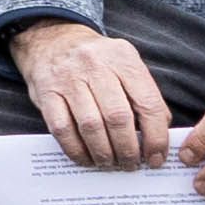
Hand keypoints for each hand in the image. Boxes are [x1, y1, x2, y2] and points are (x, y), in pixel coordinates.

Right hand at [10, 19, 179, 171]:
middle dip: (128, 150)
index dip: (156, 137)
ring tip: (110, 163)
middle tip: (130, 164)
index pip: (148, 103)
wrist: (52, 39)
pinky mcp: (46, 92)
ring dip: (103, 153)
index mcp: (123, 58)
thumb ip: (143, 94)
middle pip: (118, 117)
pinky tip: (86, 158)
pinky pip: (63, 130)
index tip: (156, 158)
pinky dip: (77, 151)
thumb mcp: (124, 64)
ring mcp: (68, 78)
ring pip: (91, 126)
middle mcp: (95, 64)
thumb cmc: (96, 60)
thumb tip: (158, 136)